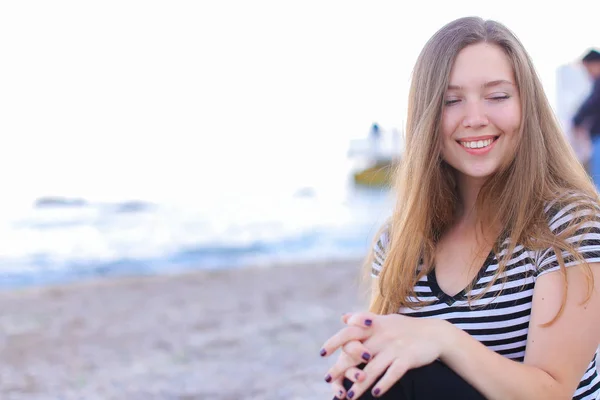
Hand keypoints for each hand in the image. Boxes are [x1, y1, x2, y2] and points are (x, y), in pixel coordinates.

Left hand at [320, 312, 445, 398]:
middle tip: (328, 380)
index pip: (350, 331)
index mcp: (374, 325)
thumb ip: (362, 319)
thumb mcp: (384, 320)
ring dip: (359, 384)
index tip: (322, 354)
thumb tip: (343, 317)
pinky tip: (375, 394)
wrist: (435, 333)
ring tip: (349, 397)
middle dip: (341, 368)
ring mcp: (394, 347)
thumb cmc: (405, 328)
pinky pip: (393, 374)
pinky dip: (384, 384)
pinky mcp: (407, 359)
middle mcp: (382, 335)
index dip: (335, 342)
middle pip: (357, 353)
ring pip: (372, 368)